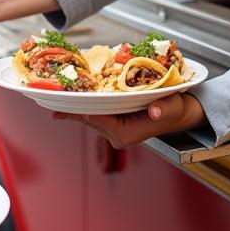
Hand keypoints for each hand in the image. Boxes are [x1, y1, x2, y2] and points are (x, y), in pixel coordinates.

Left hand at [54, 92, 205, 147]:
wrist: (183, 115)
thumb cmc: (178, 110)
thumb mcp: (175, 107)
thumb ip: (165, 109)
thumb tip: (155, 109)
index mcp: (127, 133)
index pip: (96, 118)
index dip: (78, 107)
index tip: (63, 96)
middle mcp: (117, 135)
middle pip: (86, 119)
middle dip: (68, 107)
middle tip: (46, 95)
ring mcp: (114, 131)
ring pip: (87, 118)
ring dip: (72, 107)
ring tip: (52, 97)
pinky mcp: (114, 124)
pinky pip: (93, 115)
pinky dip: (81, 106)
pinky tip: (66, 102)